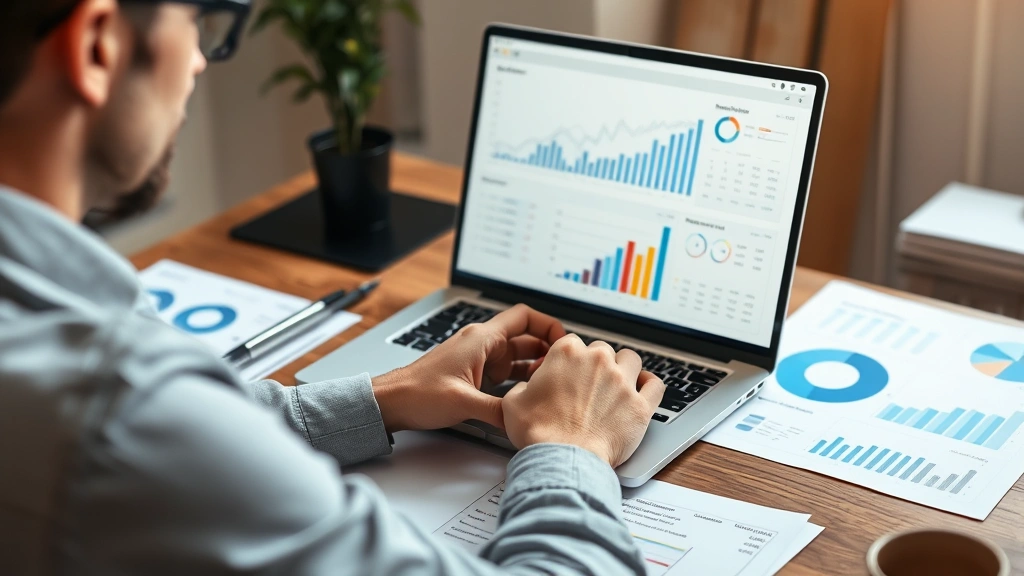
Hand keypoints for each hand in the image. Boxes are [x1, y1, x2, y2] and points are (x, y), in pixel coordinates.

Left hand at [372, 304, 565, 432]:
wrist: (391, 402)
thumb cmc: (418, 393)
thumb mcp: (463, 403)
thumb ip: (499, 412)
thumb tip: (524, 421)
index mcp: (481, 339)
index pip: (524, 316)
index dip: (548, 325)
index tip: (563, 342)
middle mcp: (483, 345)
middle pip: (526, 337)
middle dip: (546, 350)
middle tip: (563, 368)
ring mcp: (480, 360)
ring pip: (518, 356)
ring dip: (535, 367)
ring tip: (551, 383)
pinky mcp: (476, 375)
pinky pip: (507, 372)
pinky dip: (521, 380)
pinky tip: (529, 394)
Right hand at [502, 335, 665, 466]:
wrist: (564, 459)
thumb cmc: (539, 433)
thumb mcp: (513, 403)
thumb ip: (522, 387)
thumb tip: (527, 389)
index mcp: (566, 353)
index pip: (572, 343)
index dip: (567, 359)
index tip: (565, 374)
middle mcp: (597, 361)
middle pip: (602, 350)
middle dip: (595, 364)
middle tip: (588, 384)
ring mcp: (622, 382)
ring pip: (631, 359)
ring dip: (624, 368)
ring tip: (617, 383)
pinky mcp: (640, 405)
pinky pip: (655, 385)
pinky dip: (649, 384)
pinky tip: (643, 388)